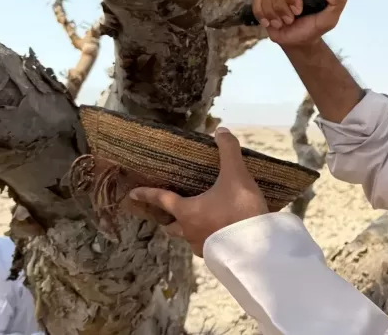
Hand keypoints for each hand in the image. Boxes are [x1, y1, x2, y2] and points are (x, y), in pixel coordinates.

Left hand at [127, 128, 268, 255]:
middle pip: (172, 227)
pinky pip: (206, 247)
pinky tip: (219, 235)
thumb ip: (228, 151)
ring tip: (200, 224)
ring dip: (189, 231)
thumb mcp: (235, 174)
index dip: (147, 195)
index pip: (162, 200)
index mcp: (187, 210)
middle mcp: (189, 230)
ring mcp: (202, 246)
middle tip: (171, 216)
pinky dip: (208, 240)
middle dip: (169, 221)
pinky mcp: (216, 257)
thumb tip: (220, 130)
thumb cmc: (239, 208)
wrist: (255, 245)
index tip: (132, 195)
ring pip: (188, 238)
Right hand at [253, 0, 347, 46]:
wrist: (299, 40)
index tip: (298, 11)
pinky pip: (256, 1)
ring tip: (283, 22)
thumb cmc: (315, 26)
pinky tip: (272, 22)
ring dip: (273, 14)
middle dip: (282, 6)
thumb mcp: (331, 17)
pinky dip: (263, 15)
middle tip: (290, 20)